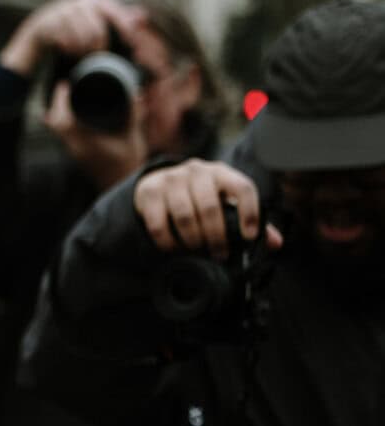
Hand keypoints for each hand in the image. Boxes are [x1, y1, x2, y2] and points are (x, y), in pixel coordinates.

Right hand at [1, 0, 142, 76]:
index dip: (123, 31)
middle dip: (98, 48)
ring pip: (81, 38)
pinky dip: (69, 50)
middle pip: (97, 31)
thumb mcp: (97, 20)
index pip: (115, 14)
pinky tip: (68, 51)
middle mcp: (80, 0)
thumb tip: (143, 15)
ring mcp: (63, 10)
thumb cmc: (73, 28)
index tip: (129, 45)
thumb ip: (119, 17)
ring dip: (82, 51)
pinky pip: (65, 42)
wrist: (39, 30)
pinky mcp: (49, 23)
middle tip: (96, 57)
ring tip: (80, 55)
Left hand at [43, 81, 149, 192]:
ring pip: (57, 129)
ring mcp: (74, 153)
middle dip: (57, 104)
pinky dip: (63, 123)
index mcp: (84, 143)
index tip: (65, 85)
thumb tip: (137, 94)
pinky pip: (63, 135)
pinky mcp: (77, 155)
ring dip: (58, 113)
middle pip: (55, 122)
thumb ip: (134, 115)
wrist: (123, 188)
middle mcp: (75, 148)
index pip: (62, 119)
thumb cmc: (129, 164)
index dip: (60, 101)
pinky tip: (68, 115)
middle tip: (65, 87)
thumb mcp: (133, 137)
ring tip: (65, 97)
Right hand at [134, 159, 283, 255]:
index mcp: (222, 173)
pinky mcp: (149, 191)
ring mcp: (171, 179)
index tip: (249, 237)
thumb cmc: (199, 196)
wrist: (158, 182)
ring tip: (197, 252)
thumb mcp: (224, 201)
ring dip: (192, 241)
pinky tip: (174, 249)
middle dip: (216, 237)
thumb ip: (248, 220)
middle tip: (220, 254)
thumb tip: (275, 243)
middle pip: (210, 207)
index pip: (243, 188)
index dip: (249, 213)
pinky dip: (168, 242)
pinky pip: (159, 223)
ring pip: (185, 216)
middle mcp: (197, 171)